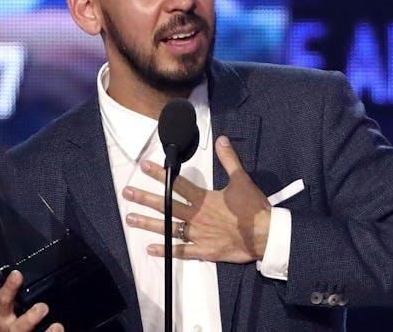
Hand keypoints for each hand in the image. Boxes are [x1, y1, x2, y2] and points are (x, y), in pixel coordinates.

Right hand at [0, 269, 62, 331]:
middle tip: (43, 307)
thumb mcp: (4, 307)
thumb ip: (11, 293)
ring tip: (57, 326)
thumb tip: (19, 271)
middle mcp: (10, 330)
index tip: (17, 275)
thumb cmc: (6, 321)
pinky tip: (59, 331)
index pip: (3, 300)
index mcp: (2, 316)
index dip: (9, 288)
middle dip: (29, 319)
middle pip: (18, 327)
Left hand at [124, 136, 269, 263]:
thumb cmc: (254, 209)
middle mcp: (197, 216)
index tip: (144, 167)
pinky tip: (150, 249)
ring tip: (130, 219)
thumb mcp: (241, 180)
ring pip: (168, 228)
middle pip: (166, 205)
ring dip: (148, 223)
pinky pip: (181, 251)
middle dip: (145, 198)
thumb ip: (229, 160)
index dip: (160, 174)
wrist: (266, 235)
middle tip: (127, 193)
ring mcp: (198, 234)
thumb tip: (222, 140)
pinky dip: (165, 251)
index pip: (177, 184)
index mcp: (204, 199)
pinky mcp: (204, 250)